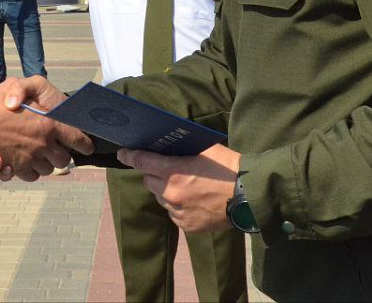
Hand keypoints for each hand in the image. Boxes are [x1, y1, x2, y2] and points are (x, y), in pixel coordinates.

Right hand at [0, 76, 92, 181]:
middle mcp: (44, 142)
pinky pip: (32, 176)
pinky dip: (30, 172)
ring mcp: (32, 157)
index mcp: (50, 122)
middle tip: (55, 150)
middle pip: (64, 160)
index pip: (78, 138)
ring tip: (37, 155)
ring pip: (48, 169)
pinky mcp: (18, 167)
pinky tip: (25, 161)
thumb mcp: (15, 83)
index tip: (87, 147)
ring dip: (45, 164)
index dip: (84, 144)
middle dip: (61, 157)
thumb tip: (41, 105)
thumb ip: (30, 87)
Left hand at [118, 143, 240, 231]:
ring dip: (167, 191)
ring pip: (161, 198)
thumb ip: (181, 149)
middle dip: (155, 174)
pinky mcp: (187, 226)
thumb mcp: (204, 149)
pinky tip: (194, 201)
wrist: (249, 196)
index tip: (122, 153)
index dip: (130, 156)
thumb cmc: (228, 167)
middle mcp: (171, 193)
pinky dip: (178, 207)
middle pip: (149, 181)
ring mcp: (178, 212)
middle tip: (171, 170)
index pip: (142, 161)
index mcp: (174, 171)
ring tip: (187, 187)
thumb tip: (164, 145)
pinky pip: (173, 213)